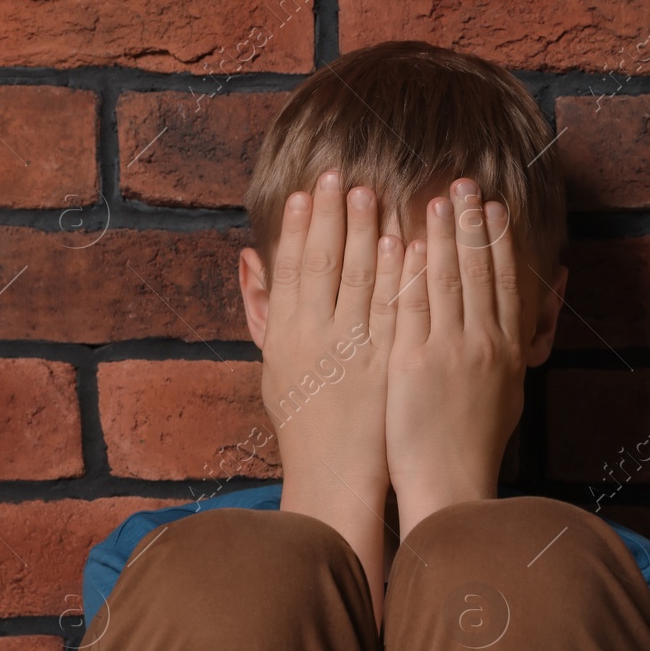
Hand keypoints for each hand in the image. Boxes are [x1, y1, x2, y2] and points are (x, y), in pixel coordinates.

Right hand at [262, 170, 402, 614]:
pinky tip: (400, 242)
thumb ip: (261, 308)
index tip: (306, 190)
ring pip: (357, 280)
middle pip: (322, 264)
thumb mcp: (273, 363)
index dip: (298, 226)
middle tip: (338, 175)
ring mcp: (352, 349)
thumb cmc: (305, 419)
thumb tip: (248, 257)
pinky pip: (390, 309)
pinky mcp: (386, 362)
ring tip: (369, 193)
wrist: (337, 475)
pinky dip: (393, 273)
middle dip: (330, 216)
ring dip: (363, 233)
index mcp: (285, 335)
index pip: (291, 269)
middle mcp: (315, 337)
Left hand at [386, 177, 525, 537]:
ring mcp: (450, 350)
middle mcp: (484, 343)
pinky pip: (411, 306)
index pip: (503, 281)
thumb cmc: (475, 444)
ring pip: (446, 279)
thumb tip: (530, 323)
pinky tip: (401, 239)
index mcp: (507, 349)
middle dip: (471, 224)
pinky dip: (408, 270)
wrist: (452, 483)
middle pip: (478, 270)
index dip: (498, 241)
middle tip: (464, 184)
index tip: (492, 207)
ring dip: (441, 234)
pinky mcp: (414, 362)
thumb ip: (517, 350)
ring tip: (436, 199)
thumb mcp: (510, 393)